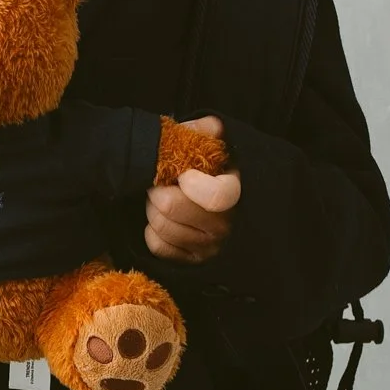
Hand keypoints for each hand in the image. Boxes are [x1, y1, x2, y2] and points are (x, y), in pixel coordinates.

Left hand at [144, 115, 240, 263]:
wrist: (213, 194)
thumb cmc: (213, 165)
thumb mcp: (215, 141)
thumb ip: (207, 130)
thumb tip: (204, 128)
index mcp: (237, 193)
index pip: (215, 197)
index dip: (190, 183)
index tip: (183, 174)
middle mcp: (227, 225)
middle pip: (171, 207)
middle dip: (158, 189)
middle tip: (160, 182)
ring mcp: (210, 247)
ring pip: (160, 226)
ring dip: (152, 208)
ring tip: (161, 197)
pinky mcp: (193, 261)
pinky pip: (158, 245)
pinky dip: (152, 229)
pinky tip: (163, 218)